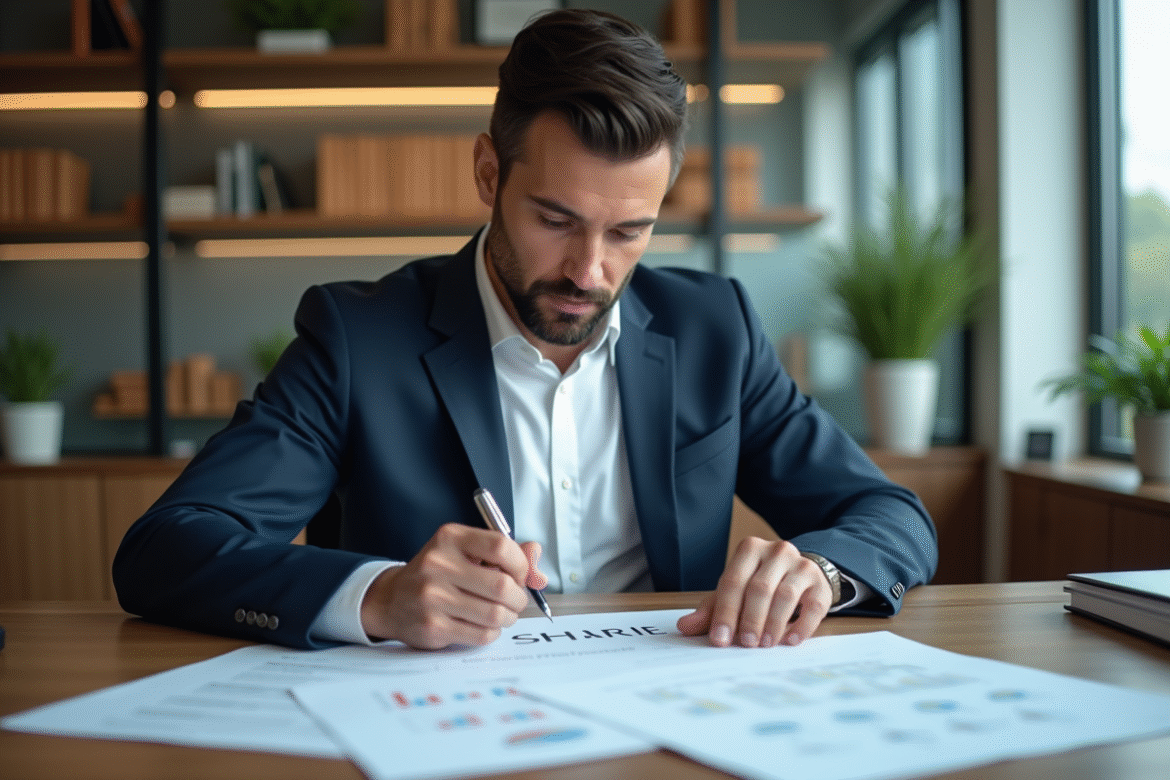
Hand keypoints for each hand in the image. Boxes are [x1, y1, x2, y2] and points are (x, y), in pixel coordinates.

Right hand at [360, 523, 546, 648]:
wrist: (391, 599)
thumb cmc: (437, 574)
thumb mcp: (466, 552)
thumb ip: (507, 555)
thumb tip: (540, 574)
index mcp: (450, 538)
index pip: (501, 547)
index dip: (521, 565)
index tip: (520, 575)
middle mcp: (438, 564)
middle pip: (502, 586)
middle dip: (518, 598)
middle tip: (515, 600)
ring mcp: (433, 597)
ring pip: (496, 614)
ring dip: (508, 617)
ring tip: (502, 614)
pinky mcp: (433, 626)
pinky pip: (482, 634)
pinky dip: (492, 632)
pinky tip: (484, 625)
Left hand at [676, 537, 832, 647]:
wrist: (798, 575)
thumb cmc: (760, 584)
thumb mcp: (734, 592)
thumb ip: (711, 609)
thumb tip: (684, 627)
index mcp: (750, 549)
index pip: (733, 582)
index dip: (724, 612)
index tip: (720, 639)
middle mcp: (777, 551)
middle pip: (759, 588)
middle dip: (750, 619)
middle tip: (744, 644)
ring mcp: (801, 565)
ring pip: (786, 595)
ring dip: (773, 624)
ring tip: (764, 645)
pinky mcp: (821, 583)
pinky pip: (814, 606)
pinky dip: (801, 626)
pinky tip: (790, 641)